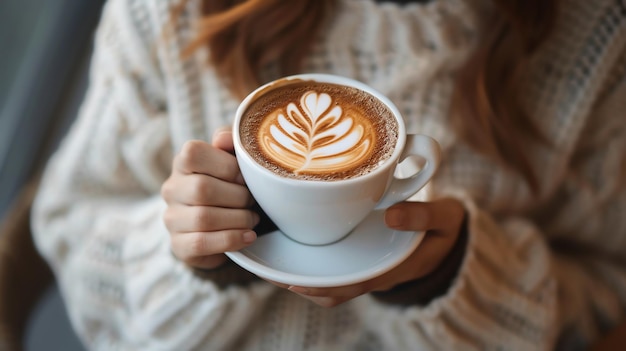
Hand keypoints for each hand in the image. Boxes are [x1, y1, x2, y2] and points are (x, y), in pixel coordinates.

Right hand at [161, 130, 259, 268]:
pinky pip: (201, 243)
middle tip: (253, 201)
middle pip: (202, 189)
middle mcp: (172, 189)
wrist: (226, 228)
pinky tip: (248, 236)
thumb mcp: (235, 160)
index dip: (227, 166)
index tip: (246, 177)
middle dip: (238, 197)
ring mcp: (172, 218)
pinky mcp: (179, 245)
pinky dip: (231, 239)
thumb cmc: (233, 187)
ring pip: (203, 218)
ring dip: (238, 219)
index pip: (193, 154)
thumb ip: (232, 142)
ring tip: (253, 219)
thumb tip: (224, 139)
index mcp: (183, 162)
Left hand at [280, 198, 465, 306]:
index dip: (323, 288)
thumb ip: (423, 215)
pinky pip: (337, 266)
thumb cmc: (445, 226)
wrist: (451, 231)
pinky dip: (317, 263)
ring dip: (306, 276)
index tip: (296, 283)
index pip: (353, 284)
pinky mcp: (364, 254)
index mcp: (393, 267)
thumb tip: (391, 216)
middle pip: (334, 288)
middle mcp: (376, 269)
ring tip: (275, 264)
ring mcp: (368, 263)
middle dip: (304, 285)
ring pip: (332, 279)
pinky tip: (298, 245)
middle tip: (271, 272)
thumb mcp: (444, 218)